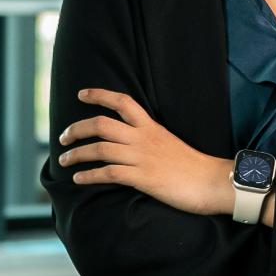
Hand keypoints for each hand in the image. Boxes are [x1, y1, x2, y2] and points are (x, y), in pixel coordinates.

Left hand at [56, 89, 233, 216]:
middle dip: (77, 129)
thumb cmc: (193, 166)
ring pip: (100, 148)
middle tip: (62, 138)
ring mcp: (142, 157)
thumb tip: (131, 144)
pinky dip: (90, 175)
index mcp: (151, 126)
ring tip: (64, 160)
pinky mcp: (143, 178)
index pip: (122, 102)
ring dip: (77, 154)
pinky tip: (79, 178)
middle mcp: (143, 138)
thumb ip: (149, 140)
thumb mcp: (169, 143)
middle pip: (101, 124)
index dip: (99, 95)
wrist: (212, 181)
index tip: (81, 94)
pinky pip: (109, 173)